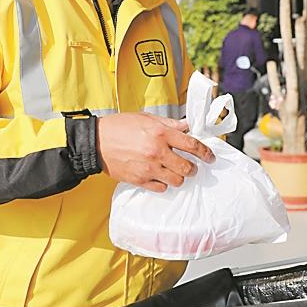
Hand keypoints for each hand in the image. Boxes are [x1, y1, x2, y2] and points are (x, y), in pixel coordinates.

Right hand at [97, 112, 214, 192]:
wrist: (96, 142)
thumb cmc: (119, 127)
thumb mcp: (146, 118)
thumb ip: (168, 123)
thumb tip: (186, 126)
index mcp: (161, 133)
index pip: (192, 145)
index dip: (205, 152)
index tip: (210, 157)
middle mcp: (157, 152)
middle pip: (187, 167)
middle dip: (193, 168)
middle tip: (191, 166)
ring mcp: (148, 168)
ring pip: (176, 180)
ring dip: (179, 177)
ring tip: (175, 172)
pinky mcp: (139, 180)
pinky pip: (161, 188)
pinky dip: (163, 184)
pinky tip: (160, 177)